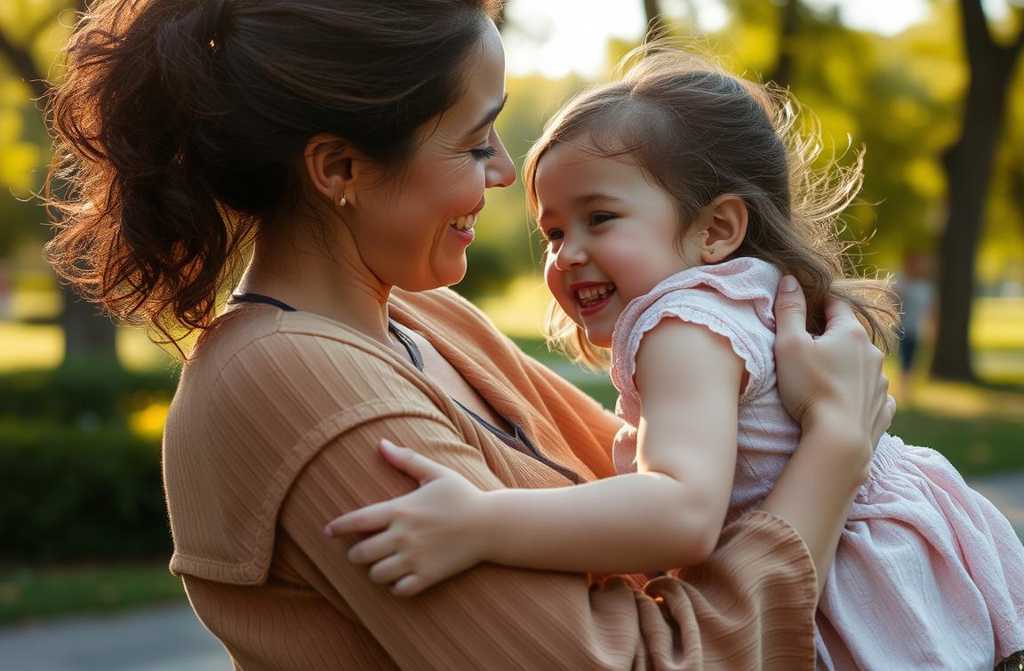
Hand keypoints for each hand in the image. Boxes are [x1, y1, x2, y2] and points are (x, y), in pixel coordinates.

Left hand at [324, 440, 490, 596]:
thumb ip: (406, 459)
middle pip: (359, 554)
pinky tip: (401, 577)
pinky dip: (395, 586)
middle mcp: (403, 536)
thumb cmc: (462, 496)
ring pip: (376, 575)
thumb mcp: (435, 473)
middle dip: (356, 553)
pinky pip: (398, 590)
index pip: (355, 521)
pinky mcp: (428, 577)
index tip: (328, 531)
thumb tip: (381, 443)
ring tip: (383, 563)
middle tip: (364, 549)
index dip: (337, 527)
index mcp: (400, 509)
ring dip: (375, 570)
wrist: (492, 525)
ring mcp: (415, 558)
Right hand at [773, 276, 894, 473]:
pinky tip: (848, 398)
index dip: (817, 302)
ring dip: (846, 363)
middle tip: (806, 345)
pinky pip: (873, 391)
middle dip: (831, 335)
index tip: (802, 307)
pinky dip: (861, 390)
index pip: (835, 303)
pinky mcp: (883, 406)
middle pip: (850, 334)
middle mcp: (872, 352)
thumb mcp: (789, 345)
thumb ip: (788, 310)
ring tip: (824, 377)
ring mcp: (881, 380)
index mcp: (850, 332)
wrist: (839, 439)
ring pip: (863, 362)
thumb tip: (790, 280)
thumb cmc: (809, 388)